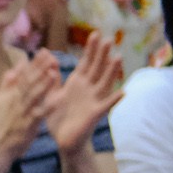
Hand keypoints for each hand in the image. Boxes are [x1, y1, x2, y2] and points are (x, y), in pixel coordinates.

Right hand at [0, 51, 53, 165]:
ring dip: (43, 84)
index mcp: (11, 94)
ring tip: (53, 72)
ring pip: (33, 96)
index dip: (34, 63)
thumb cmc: (3, 123)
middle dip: (39, 69)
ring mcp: (22, 113)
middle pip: (29, 82)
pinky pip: (40, 114)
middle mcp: (16, 101)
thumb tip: (15, 67)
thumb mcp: (1, 101)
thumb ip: (8, 83)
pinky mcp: (28, 125)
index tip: (44, 51)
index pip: (23, 76)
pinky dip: (49, 106)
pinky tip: (58, 99)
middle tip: (50, 55)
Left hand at [44, 37, 123, 156]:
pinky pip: (106, 105)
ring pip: (104, 82)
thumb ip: (52, 79)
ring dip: (112, 71)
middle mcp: (88, 89)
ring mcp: (94, 100)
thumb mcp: (51, 95)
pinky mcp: (95, 114)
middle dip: (102, 54)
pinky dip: (114, 99)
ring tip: (118, 58)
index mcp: (77, 83)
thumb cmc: (58, 117)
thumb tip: (49, 60)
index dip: (91, 49)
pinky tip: (123, 91)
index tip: (95, 33)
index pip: (86, 62)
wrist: (63, 139)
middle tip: (109, 39)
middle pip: (97, 68)